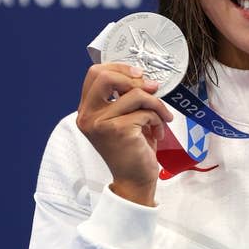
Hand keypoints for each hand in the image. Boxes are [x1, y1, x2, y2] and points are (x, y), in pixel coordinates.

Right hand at [76, 62, 172, 205]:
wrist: (134, 180)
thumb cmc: (132, 150)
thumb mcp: (125, 118)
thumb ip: (127, 97)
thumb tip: (146, 79)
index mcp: (87, 110)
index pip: (95, 74)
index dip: (120, 68)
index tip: (139, 75)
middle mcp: (88, 116)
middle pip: (106, 76)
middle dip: (134, 79)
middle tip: (152, 88)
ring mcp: (100, 123)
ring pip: (134, 94)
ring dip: (155, 104)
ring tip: (162, 118)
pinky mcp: (118, 130)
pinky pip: (145, 112)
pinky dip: (157, 120)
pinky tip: (157, 132)